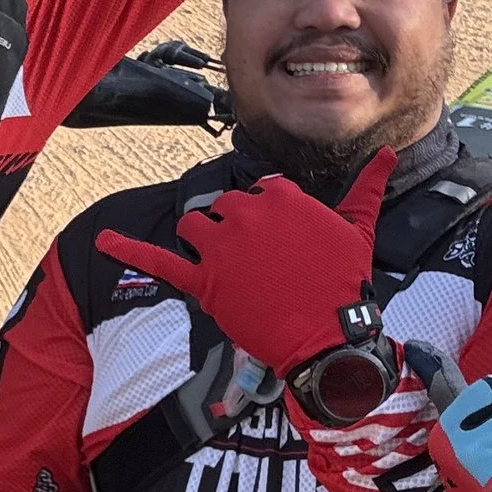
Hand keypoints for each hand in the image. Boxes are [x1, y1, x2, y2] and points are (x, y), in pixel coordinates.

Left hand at [95, 147, 395, 383]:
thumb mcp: (359, 228)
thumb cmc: (344, 284)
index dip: (268, 217)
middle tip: (257, 261)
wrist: (327, 338)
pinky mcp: (203, 281)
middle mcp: (245, 214)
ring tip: (222, 262)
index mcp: (280, 196)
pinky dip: (127, 250)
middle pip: (225, 209)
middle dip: (235, 229)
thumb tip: (388, 154)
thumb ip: (367, 187)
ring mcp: (221, 247)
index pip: (261, 192)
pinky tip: (103, 241)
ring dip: (203, 239)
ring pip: (196, 227)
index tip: (280, 241)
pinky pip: (158, 260)